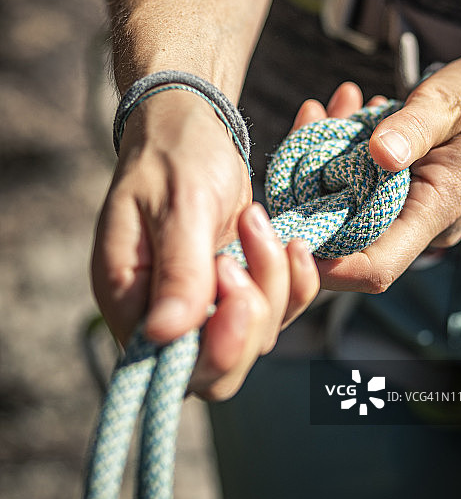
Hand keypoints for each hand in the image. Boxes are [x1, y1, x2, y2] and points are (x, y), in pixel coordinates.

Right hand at [92, 88, 318, 398]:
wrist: (189, 129)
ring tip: (256, 221)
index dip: (215, 346)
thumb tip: (163, 335)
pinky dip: (293, 281)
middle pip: (219, 369)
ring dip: (274, 284)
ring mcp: (202, 305)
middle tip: (253, 250)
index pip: (170, 364)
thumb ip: (178, 270)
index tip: (238, 287)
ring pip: (256, 337)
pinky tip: (290, 243)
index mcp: (128, 297)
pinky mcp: (234, 291)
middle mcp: (162, 313)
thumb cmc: (172, 156)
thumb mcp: (178, 205)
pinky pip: (276, 310)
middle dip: (252, 316)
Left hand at [292, 52, 460, 292]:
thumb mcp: (454, 100)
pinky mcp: (408, 192)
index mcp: (433, 211)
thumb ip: (414, 126)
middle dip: (314, 185)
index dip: (325, 264)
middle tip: (311, 120)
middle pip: (347, 231)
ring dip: (329, 158)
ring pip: (352, 202)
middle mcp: (420, 222)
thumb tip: (378, 153)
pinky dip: (349, 152)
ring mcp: (413, 209)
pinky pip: (366, 183)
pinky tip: (351, 112)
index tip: (286, 230)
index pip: (374, 267)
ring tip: (334, 106)